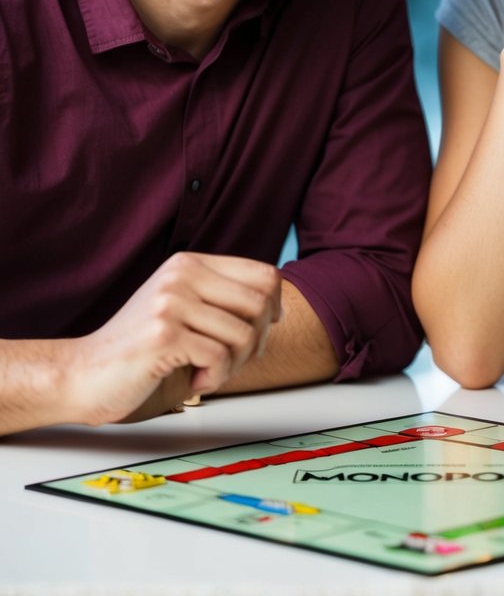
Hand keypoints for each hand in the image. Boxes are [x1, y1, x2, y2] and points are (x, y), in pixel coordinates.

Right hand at [66, 252, 279, 425]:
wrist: (85, 374)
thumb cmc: (141, 351)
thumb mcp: (185, 311)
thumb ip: (221, 301)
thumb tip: (276, 307)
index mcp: (190, 264)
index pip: (263, 274)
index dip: (274, 307)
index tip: (262, 331)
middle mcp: (182, 274)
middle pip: (261, 302)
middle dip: (257, 341)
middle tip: (233, 361)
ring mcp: (172, 301)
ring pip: (244, 333)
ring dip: (235, 365)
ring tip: (209, 371)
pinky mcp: (165, 333)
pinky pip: (221, 356)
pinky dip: (215, 378)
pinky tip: (195, 381)